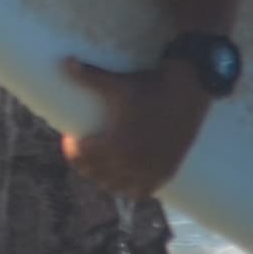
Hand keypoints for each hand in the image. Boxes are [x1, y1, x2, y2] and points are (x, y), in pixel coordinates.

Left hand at [58, 57, 207, 199]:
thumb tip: (64, 62)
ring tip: (101, 161)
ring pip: (115, 186)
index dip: (71, 148)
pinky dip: (129, 187)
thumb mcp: (117, 83)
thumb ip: (88, 76)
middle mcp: (132, 162)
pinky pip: (141, 191)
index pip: (81, 157)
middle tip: (84, 148)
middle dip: (84, 162)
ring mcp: (150, 170)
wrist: (188, 90)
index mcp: (115, 144)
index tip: (72, 137)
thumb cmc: (149, 85)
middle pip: (95, 173)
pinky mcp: (166, 172)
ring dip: (104, 177)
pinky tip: (124, 175)